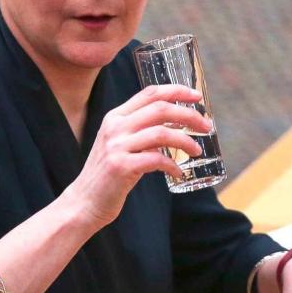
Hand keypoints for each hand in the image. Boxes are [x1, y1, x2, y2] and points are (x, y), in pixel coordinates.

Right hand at [63, 84, 210, 231]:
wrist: (84, 201)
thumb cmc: (108, 174)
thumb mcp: (119, 144)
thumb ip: (140, 131)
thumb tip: (176, 125)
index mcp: (115, 117)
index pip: (150, 93)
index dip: (176, 91)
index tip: (196, 97)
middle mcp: (115, 127)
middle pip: (160, 109)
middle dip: (189, 115)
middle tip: (206, 126)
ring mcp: (117, 146)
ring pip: (162, 133)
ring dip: (186, 141)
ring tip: (197, 150)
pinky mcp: (121, 167)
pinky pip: (157, 160)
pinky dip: (173, 165)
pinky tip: (178, 172)